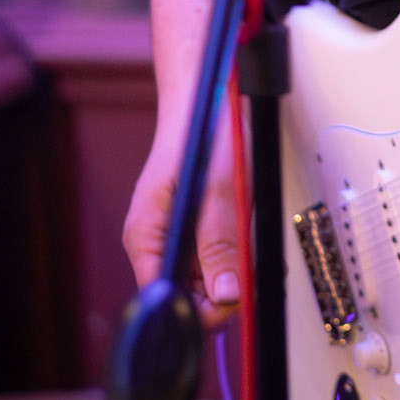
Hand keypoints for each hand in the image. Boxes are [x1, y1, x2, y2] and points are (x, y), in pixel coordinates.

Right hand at [123, 116, 241, 330]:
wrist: (208, 91)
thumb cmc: (204, 128)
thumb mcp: (219, 189)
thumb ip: (220, 243)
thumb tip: (227, 294)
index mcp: (146, 235)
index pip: (165, 297)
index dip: (200, 308)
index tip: (233, 298)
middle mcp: (157, 239)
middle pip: (188, 292)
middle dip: (224, 287)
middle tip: (252, 268)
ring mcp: (178, 232)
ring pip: (206, 276)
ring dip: (234, 268)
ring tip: (253, 243)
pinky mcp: (197, 224)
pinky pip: (217, 253)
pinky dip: (237, 251)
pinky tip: (251, 235)